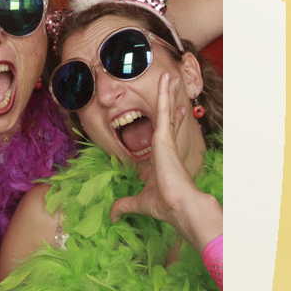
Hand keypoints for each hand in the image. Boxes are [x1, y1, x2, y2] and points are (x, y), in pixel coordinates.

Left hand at [109, 73, 221, 253]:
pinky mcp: (165, 136)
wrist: (178, 205)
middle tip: (172, 84)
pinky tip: (166, 80)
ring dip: (167, 91)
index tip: (176, 111)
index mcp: (162, 158)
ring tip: (169, 75)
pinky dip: (164, 94)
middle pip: (168, 117)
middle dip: (170, 100)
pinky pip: (164, 109)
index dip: (171, 121)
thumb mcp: (137, 203)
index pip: (166, 134)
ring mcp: (166, 140)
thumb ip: (124, 205)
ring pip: (166, 109)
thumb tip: (113, 215)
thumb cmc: (164, 205)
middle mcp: (166, 146)